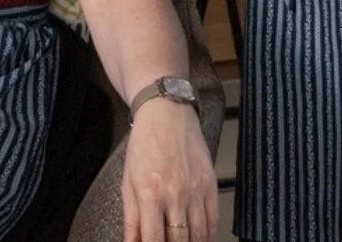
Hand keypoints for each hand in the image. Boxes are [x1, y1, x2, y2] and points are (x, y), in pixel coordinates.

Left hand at [121, 100, 217, 241]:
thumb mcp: (128, 181)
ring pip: (199, 235)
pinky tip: (200, 237)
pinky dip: (208, 234)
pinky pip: (213, 220)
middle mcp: (175, 194)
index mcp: (150, 193)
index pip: (153, 241)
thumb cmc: (144, 145)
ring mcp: (196, 190)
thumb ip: (131, 219)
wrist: (166, 113)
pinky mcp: (210, 184)